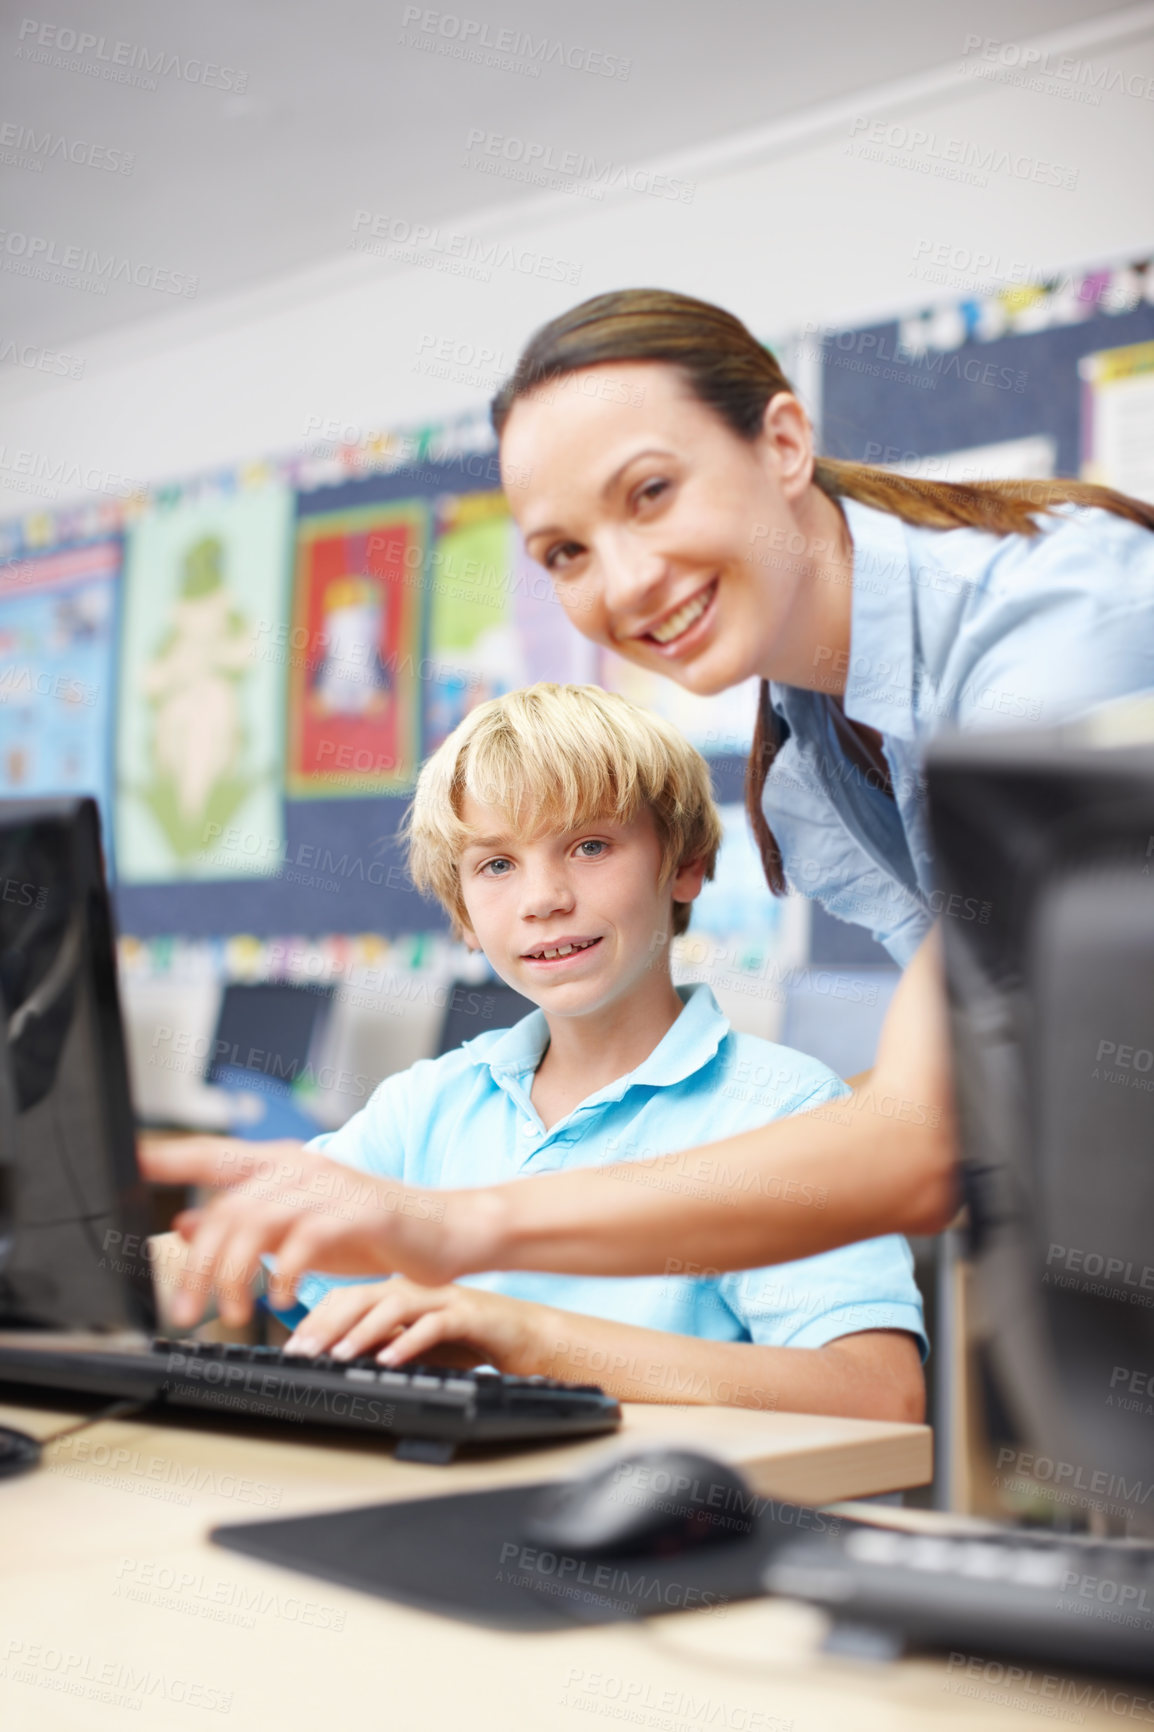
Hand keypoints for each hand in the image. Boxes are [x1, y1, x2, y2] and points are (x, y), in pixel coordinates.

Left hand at [144, 1137, 449, 1328]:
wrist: (444, 1231)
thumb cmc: (371, 1229)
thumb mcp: (298, 1227)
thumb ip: (245, 1222)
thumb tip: (184, 1223)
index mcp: (285, 1165)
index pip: (215, 1153)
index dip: (172, 1156)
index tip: (131, 1162)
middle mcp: (303, 1167)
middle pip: (228, 1207)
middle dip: (199, 1264)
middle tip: (186, 1309)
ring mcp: (332, 1187)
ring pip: (258, 1222)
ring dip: (235, 1275)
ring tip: (233, 1313)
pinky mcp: (360, 1212)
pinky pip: (305, 1240)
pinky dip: (284, 1273)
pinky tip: (280, 1297)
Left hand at [283, 1278, 550, 1373]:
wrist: (527, 1335)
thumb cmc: (468, 1339)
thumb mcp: (412, 1342)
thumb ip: (378, 1345)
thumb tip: (334, 1361)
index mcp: (398, 1291)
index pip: (346, 1296)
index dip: (316, 1319)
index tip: (293, 1348)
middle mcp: (417, 1288)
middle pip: (362, 1295)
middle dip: (328, 1323)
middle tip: (303, 1351)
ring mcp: (443, 1298)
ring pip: (395, 1305)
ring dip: (364, 1330)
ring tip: (341, 1354)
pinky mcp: (470, 1314)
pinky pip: (435, 1324)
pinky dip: (411, 1341)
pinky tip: (391, 1359)